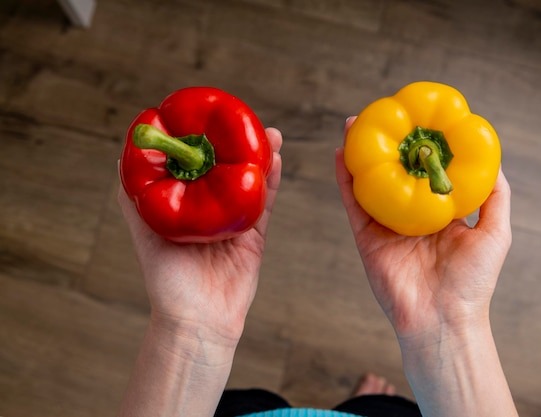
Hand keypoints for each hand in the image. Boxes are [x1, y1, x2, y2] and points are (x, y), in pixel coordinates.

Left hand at [118, 127, 282, 345]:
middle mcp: (210, 212)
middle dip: (238, 144)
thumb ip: (135, 199)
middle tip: (246, 120)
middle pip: (227, 170)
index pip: (195, 167)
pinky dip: (271, 183)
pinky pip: (264, 205)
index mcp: (185, 208)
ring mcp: (234, 222)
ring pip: (250, 183)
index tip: (209, 118)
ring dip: (261, 158)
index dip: (204, 141)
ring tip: (268, 135)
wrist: (199, 320)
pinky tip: (275, 160)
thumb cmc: (167, 281)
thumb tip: (120, 157)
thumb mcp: (143, 234)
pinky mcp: (254, 237)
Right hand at [336, 118, 510, 340]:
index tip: (420, 120)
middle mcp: (410, 217)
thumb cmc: (473, 281)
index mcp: (438, 214)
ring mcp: (386, 226)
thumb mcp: (496, 231)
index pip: (426, 173)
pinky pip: (353, 203)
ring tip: (355, 124)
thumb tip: (494, 159)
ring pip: (370, 183)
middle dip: (388, 144)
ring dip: (361, 153)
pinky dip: (345, 179)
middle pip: (394, 172)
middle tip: (381, 114)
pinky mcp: (366, 238)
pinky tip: (341, 153)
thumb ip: (495, 196)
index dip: (421, 147)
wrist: (443, 320)